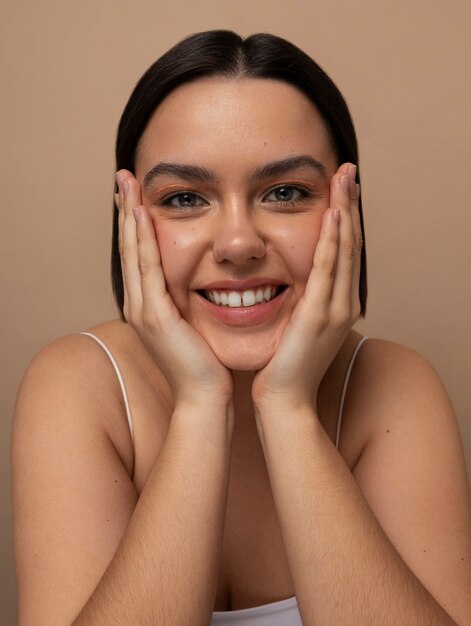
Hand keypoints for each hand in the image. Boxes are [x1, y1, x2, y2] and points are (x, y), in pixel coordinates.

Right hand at [116, 170, 232, 406]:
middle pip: (129, 247)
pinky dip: (142, 241)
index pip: (139, 255)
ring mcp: (143, 310)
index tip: (135, 194)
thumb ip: (189, 302)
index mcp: (148, 305)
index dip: (134, 223)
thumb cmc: (204, 364)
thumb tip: (201, 282)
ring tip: (126, 184)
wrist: (205, 398)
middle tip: (123, 176)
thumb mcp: (192, 326)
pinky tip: (140, 215)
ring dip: (128, 216)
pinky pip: (147, 270)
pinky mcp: (156, 316)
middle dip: (125, 210)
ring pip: (133, 253)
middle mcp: (139, 304)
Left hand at [252, 163, 361, 416]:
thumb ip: (299, 303)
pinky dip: (332, 241)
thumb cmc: (284, 367)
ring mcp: (336, 309)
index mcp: (337, 304)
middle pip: (350, 243)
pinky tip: (333, 215)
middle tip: (349, 170)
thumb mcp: (296, 328)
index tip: (340, 189)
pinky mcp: (319, 315)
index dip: (344, 218)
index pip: (343, 252)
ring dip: (345, 212)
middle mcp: (344, 303)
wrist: (284, 402)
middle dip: (350, 205)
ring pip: (344, 250)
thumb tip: (289, 283)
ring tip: (345, 179)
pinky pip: (327, 270)